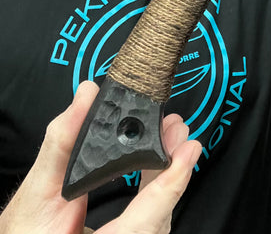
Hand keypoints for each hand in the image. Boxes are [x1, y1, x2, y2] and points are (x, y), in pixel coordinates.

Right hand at [0, 81, 200, 233]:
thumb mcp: (34, 196)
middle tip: (178, 131)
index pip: (145, 222)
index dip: (170, 184)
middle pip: (157, 217)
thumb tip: (86, 96)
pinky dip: (155, 191)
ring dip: (165, 177)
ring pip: (155, 219)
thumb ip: (61, 146)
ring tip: (171, 138)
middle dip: (171, 171)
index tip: (189, 150)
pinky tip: (154, 164)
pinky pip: (146, 221)